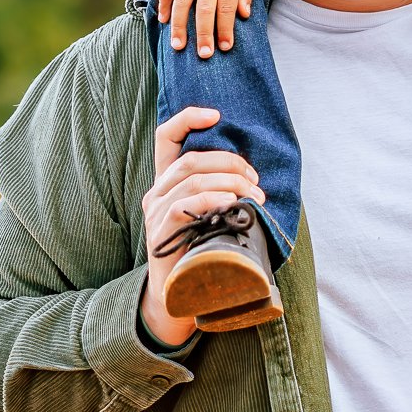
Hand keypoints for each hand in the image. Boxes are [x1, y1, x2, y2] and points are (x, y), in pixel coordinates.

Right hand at [140, 106, 265, 346]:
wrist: (179, 296)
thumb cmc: (201, 252)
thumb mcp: (209, 215)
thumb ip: (218, 191)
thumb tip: (253, 174)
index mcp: (166, 183)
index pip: (165, 136)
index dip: (188, 118)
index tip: (216, 114)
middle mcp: (156, 193)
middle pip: (190, 157)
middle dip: (230, 162)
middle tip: (256, 180)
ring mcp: (155, 212)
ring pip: (193, 177)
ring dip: (231, 182)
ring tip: (255, 197)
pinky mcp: (160, 231)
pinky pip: (188, 204)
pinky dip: (215, 199)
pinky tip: (234, 206)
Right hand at [159, 0, 257, 58]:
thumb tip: (244, 15)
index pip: (227, 8)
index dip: (226, 29)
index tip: (225, 48)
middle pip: (205, 10)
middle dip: (204, 34)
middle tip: (204, 55)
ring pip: (182, 3)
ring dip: (179, 26)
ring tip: (178, 47)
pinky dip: (163, 5)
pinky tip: (163, 22)